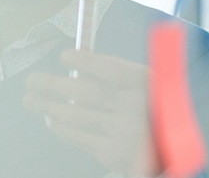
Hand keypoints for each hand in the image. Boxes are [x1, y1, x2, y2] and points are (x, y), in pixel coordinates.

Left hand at [23, 50, 157, 176]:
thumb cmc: (158, 113)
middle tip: (34, 81)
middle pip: (87, 92)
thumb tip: (81, 68)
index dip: (87, 62)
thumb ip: (122, 78)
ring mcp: (124, 132)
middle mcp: (138, 108)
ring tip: (33, 100)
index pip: (114, 69)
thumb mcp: (153, 88)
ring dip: (49, 106)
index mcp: (151, 86)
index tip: (65, 56)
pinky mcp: (113, 153)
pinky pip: (78, 136)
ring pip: (76, 115)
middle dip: (54, 85)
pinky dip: (61, 126)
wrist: (173, 149)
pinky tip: (52, 120)